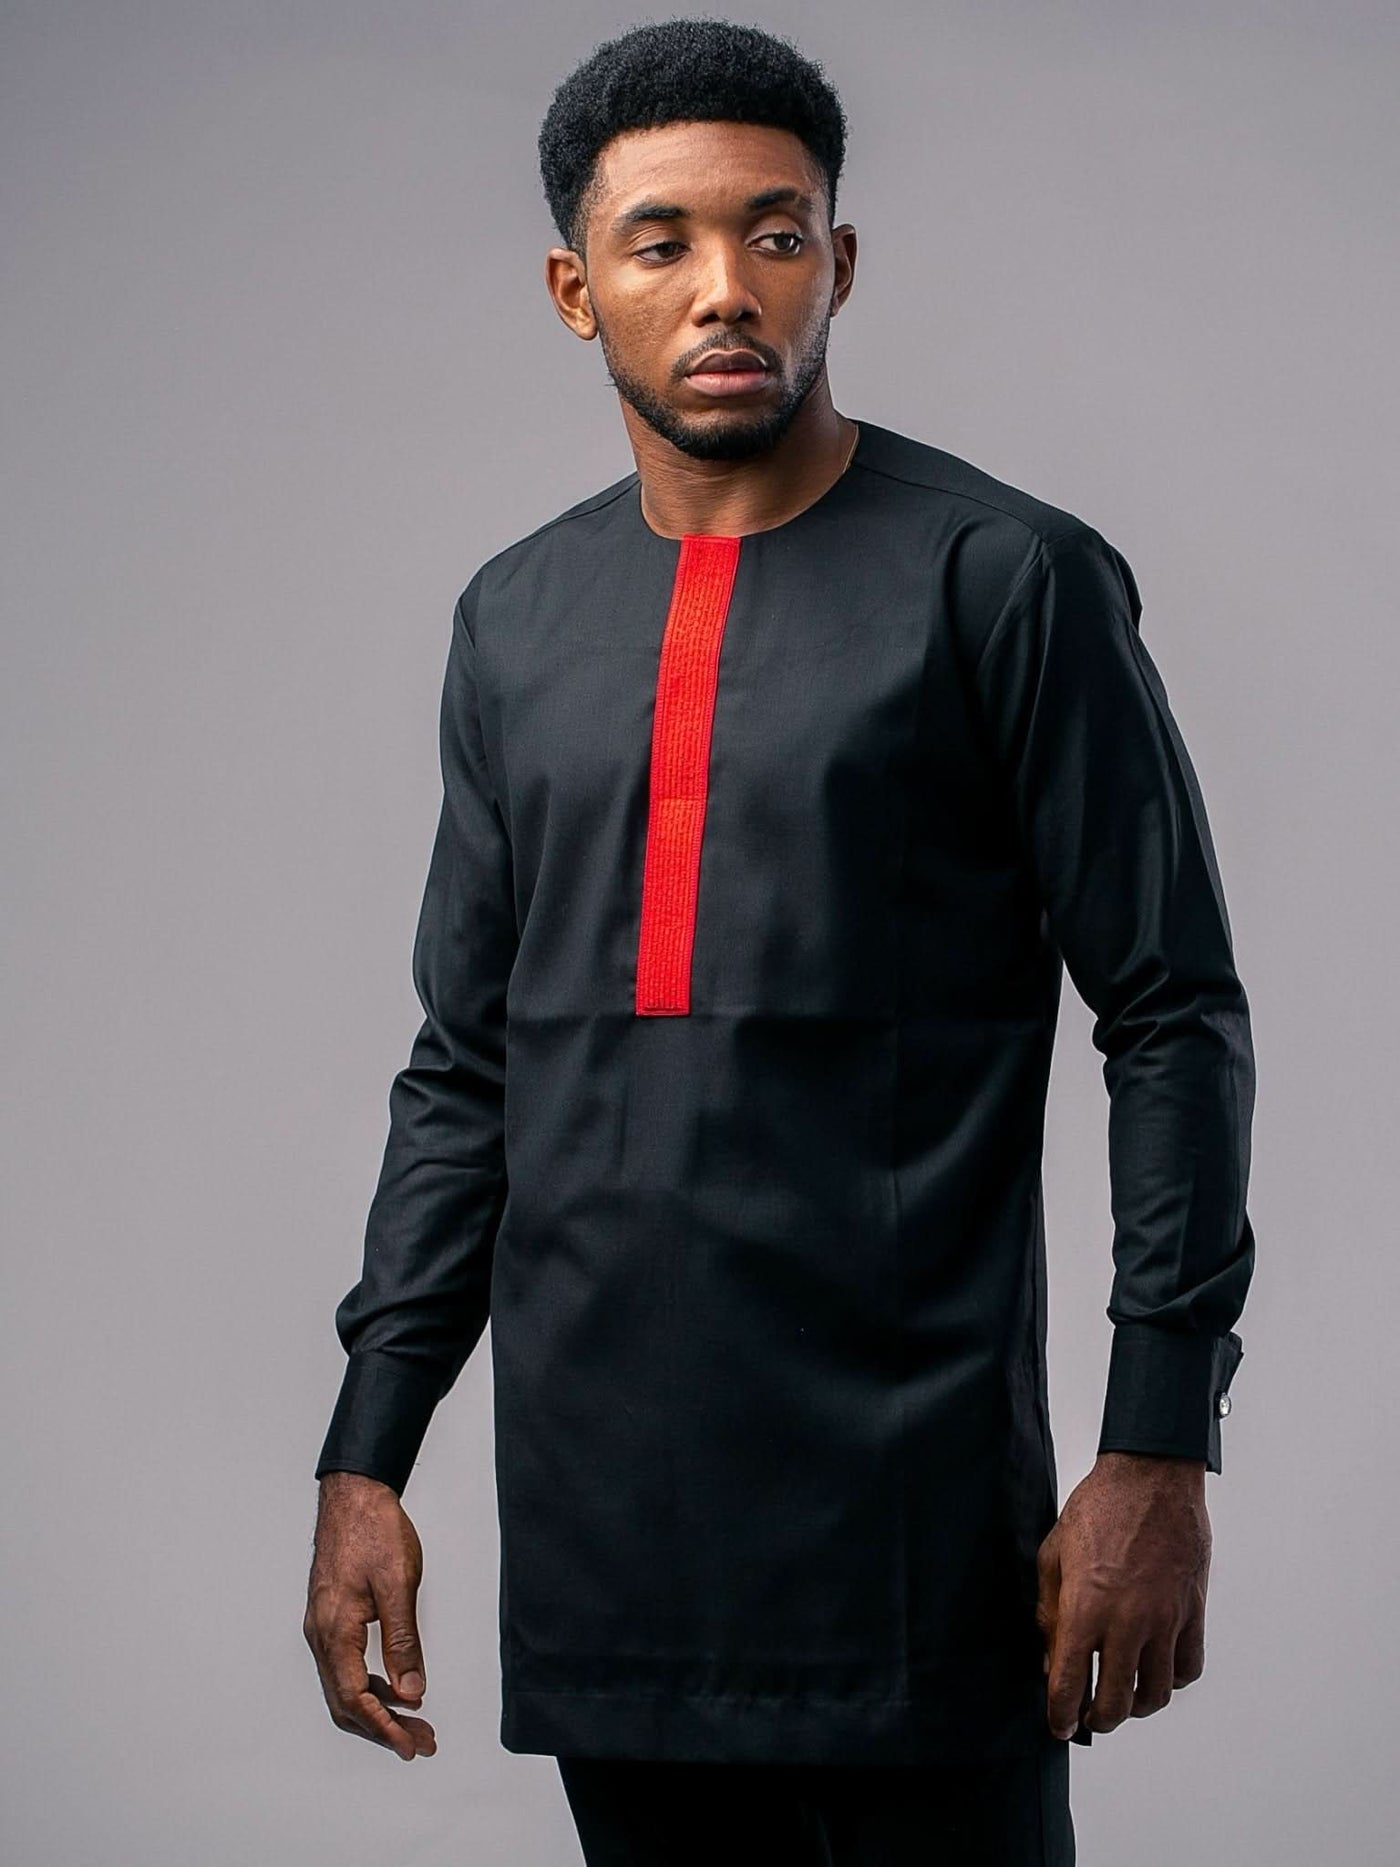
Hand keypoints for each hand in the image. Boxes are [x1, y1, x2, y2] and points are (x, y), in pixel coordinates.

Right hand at [303, 1470, 436, 1760]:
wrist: (353, 1493)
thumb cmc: (372, 1529)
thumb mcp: (398, 1584)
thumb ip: (403, 1639)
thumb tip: (411, 1689)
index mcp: (334, 1630)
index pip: (355, 1697)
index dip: (384, 1727)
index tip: (410, 1743)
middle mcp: (321, 1634)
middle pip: (346, 1701)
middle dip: (383, 1727)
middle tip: (419, 1740)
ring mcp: (323, 1626)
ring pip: (345, 1686)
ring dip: (377, 1708)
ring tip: (414, 1721)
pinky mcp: (331, 1617)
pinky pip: (345, 1666)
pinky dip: (370, 1684)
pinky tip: (397, 1686)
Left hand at [1036, 1450, 1210, 1739]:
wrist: (1151, 1477)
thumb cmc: (1098, 1508)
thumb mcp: (1054, 1553)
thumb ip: (1049, 1609)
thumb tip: (1050, 1653)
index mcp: (1087, 1608)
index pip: (1071, 1683)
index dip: (1061, 1713)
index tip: (1058, 1726)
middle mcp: (1128, 1623)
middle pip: (1116, 1703)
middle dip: (1098, 1719)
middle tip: (1088, 1716)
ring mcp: (1165, 1620)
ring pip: (1156, 1694)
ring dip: (1136, 1707)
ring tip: (1123, 1698)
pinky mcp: (1192, 1612)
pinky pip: (1187, 1668)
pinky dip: (1171, 1680)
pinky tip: (1155, 1669)